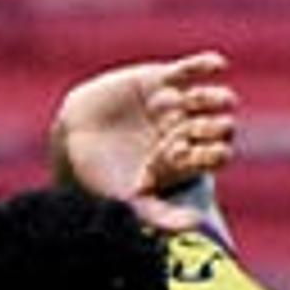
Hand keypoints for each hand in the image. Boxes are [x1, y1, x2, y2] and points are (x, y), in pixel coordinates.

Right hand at [50, 51, 237, 231]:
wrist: (71, 139)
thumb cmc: (101, 176)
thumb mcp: (128, 201)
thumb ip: (159, 217)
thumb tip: (195, 224)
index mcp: (184, 160)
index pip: (215, 156)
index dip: (214, 154)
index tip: (201, 154)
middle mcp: (185, 131)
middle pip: (217, 127)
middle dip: (215, 126)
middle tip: (200, 128)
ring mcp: (174, 105)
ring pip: (209, 98)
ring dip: (214, 98)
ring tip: (198, 100)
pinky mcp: (159, 80)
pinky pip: (190, 70)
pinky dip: (205, 65)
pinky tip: (218, 65)